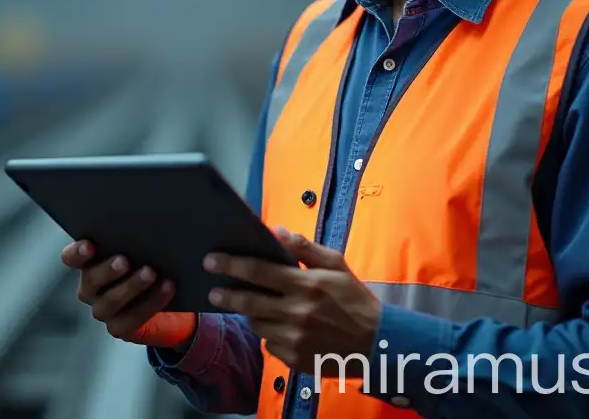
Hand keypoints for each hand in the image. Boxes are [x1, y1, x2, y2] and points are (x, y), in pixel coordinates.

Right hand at [61, 240, 196, 350]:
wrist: (165, 297)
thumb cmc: (149, 261)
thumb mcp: (141, 247)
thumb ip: (135, 238)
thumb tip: (146, 224)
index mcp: (89, 263)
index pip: (71, 258)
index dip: (77, 253)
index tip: (90, 245)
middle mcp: (90, 288)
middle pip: (90, 280)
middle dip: (107, 270)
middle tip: (124, 260)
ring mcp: (104, 310)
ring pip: (110, 302)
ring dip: (131, 287)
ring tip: (150, 273)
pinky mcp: (120, 327)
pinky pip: (132, 319)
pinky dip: (151, 302)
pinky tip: (166, 288)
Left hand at [205, 227, 380, 369]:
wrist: (377, 343)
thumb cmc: (355, 299)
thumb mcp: (337, 265)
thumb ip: (306, 248)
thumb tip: (276, 231)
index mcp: (306, 285)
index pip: (259, 271)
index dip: (232, 265)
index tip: (211, 261)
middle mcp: (297, 313)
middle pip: (249, 302)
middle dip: (227, 295)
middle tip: (213, 291)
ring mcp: (294, 339)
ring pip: (257, 324)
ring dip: (253, 314)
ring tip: (259, 307)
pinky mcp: (294, 358)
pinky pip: (270, 344)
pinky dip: (271, 334)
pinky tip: (284, 328)